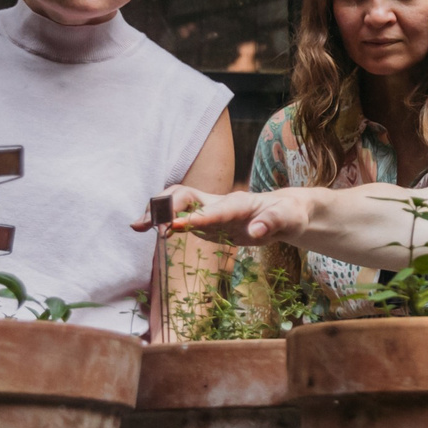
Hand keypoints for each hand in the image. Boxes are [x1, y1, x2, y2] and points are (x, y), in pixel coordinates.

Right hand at [138, 184, 313, 247]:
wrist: (287, 212)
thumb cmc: (290, 214)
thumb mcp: (290, 219)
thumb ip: (274, 223)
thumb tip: (256, 231)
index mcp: (239, 203)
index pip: (214, 209)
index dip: (196, 218)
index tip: (176, 227)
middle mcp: (220, 203)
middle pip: (185, 196)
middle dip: (164, 206)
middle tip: (144, 225)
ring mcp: (211, 211)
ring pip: (179, 205)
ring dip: (158, 213)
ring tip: (137, 227)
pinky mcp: (207, 222)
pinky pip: (181, 219)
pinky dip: (165, 223)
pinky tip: (151, 231)